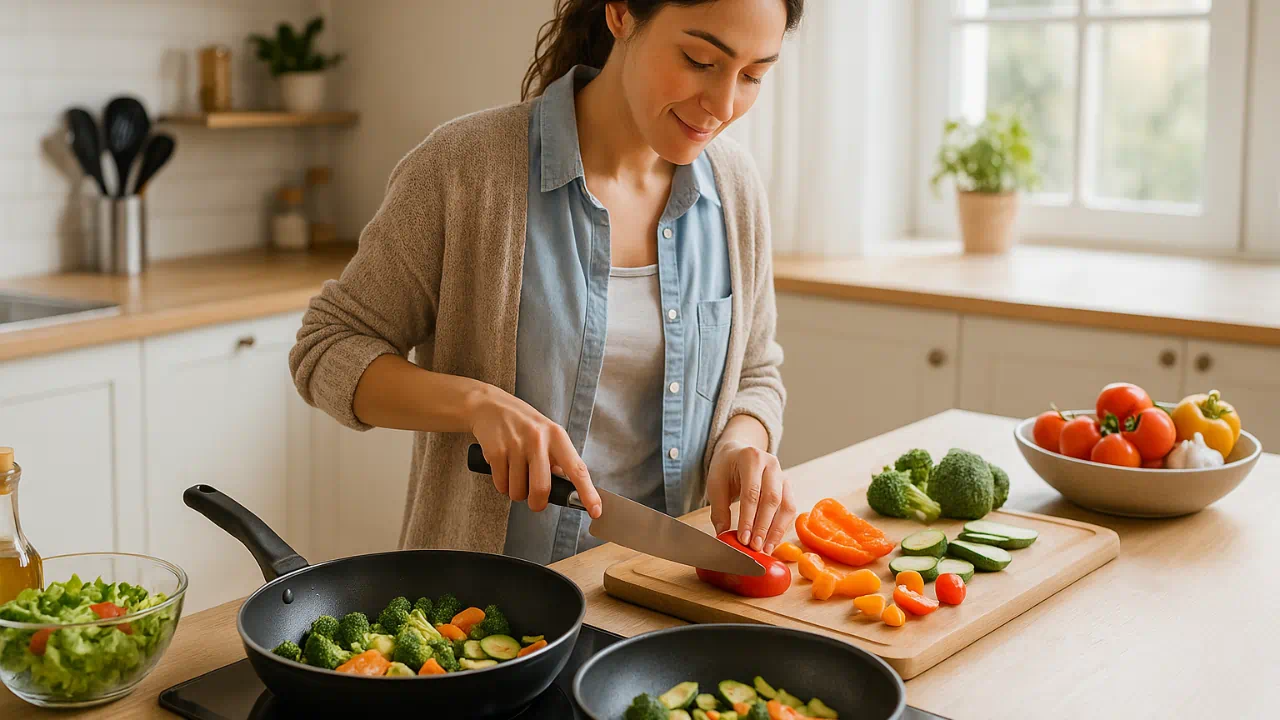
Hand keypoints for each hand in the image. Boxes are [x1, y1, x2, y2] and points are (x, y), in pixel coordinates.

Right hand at [467, 384, 601, 517]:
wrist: (490, 406)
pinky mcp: (496, 451)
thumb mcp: (547, 434)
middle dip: (537, 503)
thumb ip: (558, 459)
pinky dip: (502, 485)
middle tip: (535, 500)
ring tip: (515, 473)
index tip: (595, 511)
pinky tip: (503, 469)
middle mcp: (538, 439)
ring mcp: (516, 445)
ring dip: (516, 492)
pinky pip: (501, 485)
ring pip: (518, 491)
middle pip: (542, 489)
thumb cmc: (523, 425)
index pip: (577, 469)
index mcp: (557, 436)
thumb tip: (569, 489)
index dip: (588, 493)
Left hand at [706, 441, 795, 555]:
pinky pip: (789, 509)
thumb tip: (723, 536)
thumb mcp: (716, 484)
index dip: (748, 518)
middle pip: (772, 499)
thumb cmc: (726, 468)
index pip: (751, 492)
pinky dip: (781, 527)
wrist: (737, 453)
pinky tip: (772, 541)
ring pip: (786, 505)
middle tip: (755, 546)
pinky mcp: (788, 486)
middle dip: (763, 526)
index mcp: (751, 458)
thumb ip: (719, 509)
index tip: (743, 539)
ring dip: (777, 530)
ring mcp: (782, 474)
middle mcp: (771, 464)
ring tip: (766, 549)